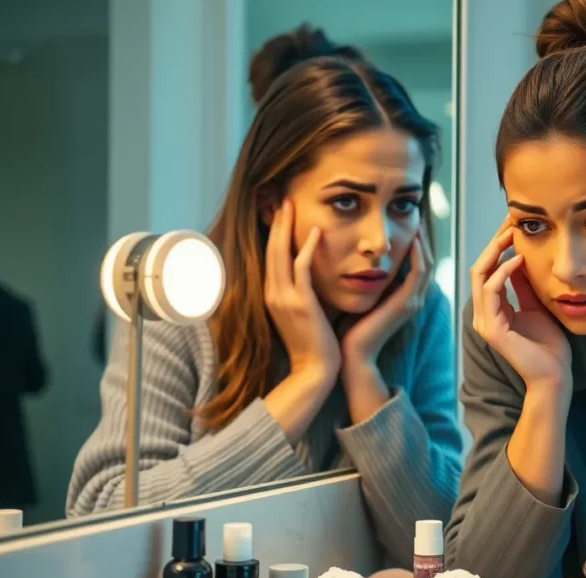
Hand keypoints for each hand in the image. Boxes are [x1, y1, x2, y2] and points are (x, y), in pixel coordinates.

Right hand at [264, 199, 340, 387]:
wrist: (314, 371)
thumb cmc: (314, 345)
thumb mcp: (302, 314)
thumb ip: (304, 293)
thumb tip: (314, 278)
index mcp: (273, 296)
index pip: (270, 257)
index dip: (274, 233)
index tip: (281, 213)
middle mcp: (273, 294)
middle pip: (270, 249)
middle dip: (276, 223)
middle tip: (282, 197)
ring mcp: (284, 298)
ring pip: (280, 254)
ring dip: (286, 227)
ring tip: (290, 203)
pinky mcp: (300, 304)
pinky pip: (300, 268)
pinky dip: (306, 247)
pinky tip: (315, 230)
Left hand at [341, 231, 433, 367]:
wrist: (352, 354)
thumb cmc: (351, 328)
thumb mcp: (364, 297)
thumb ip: (371, 282)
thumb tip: (364, 261)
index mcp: (405, 297)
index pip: (418, 263)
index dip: (416, 243)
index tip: (406, 222)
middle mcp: (414, 298)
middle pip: (427, 260)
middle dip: (422, 237)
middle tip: (416, 214)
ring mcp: (413, 301)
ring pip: (427, 263)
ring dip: (423, 241)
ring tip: (416, 220)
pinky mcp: (406, 303)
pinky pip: (418, 271)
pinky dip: (418, 253)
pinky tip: (412, 238)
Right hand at [470, 216, 570, 390]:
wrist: (554, 375)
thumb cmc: (548, 346)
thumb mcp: (536, 305)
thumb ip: (524, 285)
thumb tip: (520, 258)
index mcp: (492, 309)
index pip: (487, 269)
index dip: (498, 245)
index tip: (513, 224)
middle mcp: (483, 314)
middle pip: (479, 267)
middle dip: (494, 241)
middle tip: (511, 221)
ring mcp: (484, 322)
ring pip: (479, 275)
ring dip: (496, 251)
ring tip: (513, 234)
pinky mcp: (491, 329)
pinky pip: (490, 291)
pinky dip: (502, 272)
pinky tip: (518, 260)